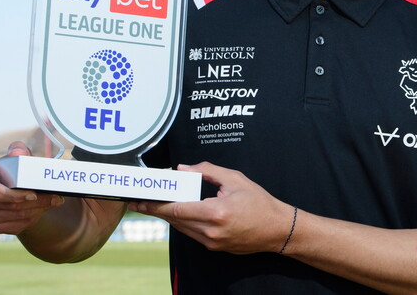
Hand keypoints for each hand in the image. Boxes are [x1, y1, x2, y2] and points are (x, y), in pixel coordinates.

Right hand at [0, 141, 64, 234]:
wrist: (14, 188)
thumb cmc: (16, 169)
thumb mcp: (19, 156)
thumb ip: (18, 151)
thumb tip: (18, 153)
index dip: (14, 196)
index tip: (34, 194)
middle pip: (11, 206)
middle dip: (37, 202)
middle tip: (57, 197)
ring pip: (17, 216)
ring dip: (39, 209)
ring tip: (54, 201)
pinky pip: (17, 226)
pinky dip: (33, 218)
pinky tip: (43, 209)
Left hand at [128, 162, 295, 254]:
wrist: (277, 229)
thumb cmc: (259, 203)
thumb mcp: (235, 179)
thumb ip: (207, 171)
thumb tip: (183, 169)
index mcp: (216, 212)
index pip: (176, 210)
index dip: (155, 206)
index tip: (140, 201)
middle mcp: (211, 231)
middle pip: (174, 221)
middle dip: (157, 210)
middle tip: (142, 200)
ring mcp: (212, 243)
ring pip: (181, 229)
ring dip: (170, 217)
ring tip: (159, 204)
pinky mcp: (214, 248)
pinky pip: (192, 234)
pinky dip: (184, 223)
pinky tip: (181, 212)